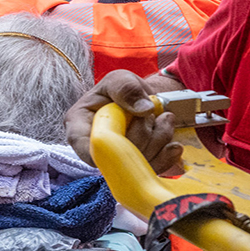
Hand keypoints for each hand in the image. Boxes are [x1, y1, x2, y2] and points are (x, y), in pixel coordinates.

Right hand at [64, 70, 181, 173]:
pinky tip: (169, 138)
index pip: (83, 145)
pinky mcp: (135, 171)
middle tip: (151, 114)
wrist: (143, 103)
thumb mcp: (120, 79)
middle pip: (118, 155)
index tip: (126, 137)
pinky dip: (168, 152)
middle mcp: (94, 149)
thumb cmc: (123, 90)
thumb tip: (144, 109)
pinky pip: (155, 169)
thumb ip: (126, 88)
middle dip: (143, 132)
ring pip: (139, 162)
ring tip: (162, 119)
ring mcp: (115, 164)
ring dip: (160, 138)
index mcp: (80, 125)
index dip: (104, 148)